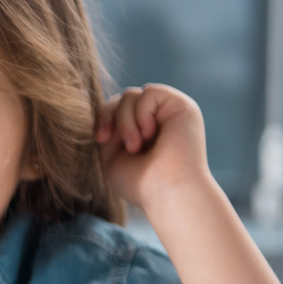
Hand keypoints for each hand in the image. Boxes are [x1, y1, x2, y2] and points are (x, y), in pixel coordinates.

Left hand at [96, 84, 213, 213]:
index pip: (114, 108)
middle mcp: (156, 119)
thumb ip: (108, 131)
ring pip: (131, 94)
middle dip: (111, 118)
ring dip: (126, 121)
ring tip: (136, 146)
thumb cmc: (140, 183)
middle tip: (116, 143)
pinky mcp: (181, 105)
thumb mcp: (111, 157)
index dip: (103, 118)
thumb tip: (107, 109)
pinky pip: (149, 91)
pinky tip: (149, 134)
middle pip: (120, 98)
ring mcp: (168, 111)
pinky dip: (142, 112)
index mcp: (140, 131)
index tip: (101, 139)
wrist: (167, 192)